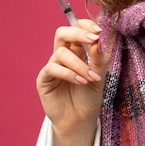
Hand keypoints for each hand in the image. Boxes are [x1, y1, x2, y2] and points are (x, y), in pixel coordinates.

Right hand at [36, 19, 108, 137]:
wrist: (80, 120)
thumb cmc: (89, 97)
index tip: (99, 31)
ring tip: (92, 78)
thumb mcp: (100, 76)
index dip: (85, 25)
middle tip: (94, 38)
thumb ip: (99, 59)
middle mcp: (63, 56)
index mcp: (76, 51)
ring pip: (61, 52)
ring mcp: (52, 66)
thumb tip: (97, 41)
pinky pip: (53, 68)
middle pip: (62, 33)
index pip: (76, 30)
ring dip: (80, 64)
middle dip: (78, 32)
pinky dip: (69, 73)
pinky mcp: (44, 79)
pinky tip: (81, 82)